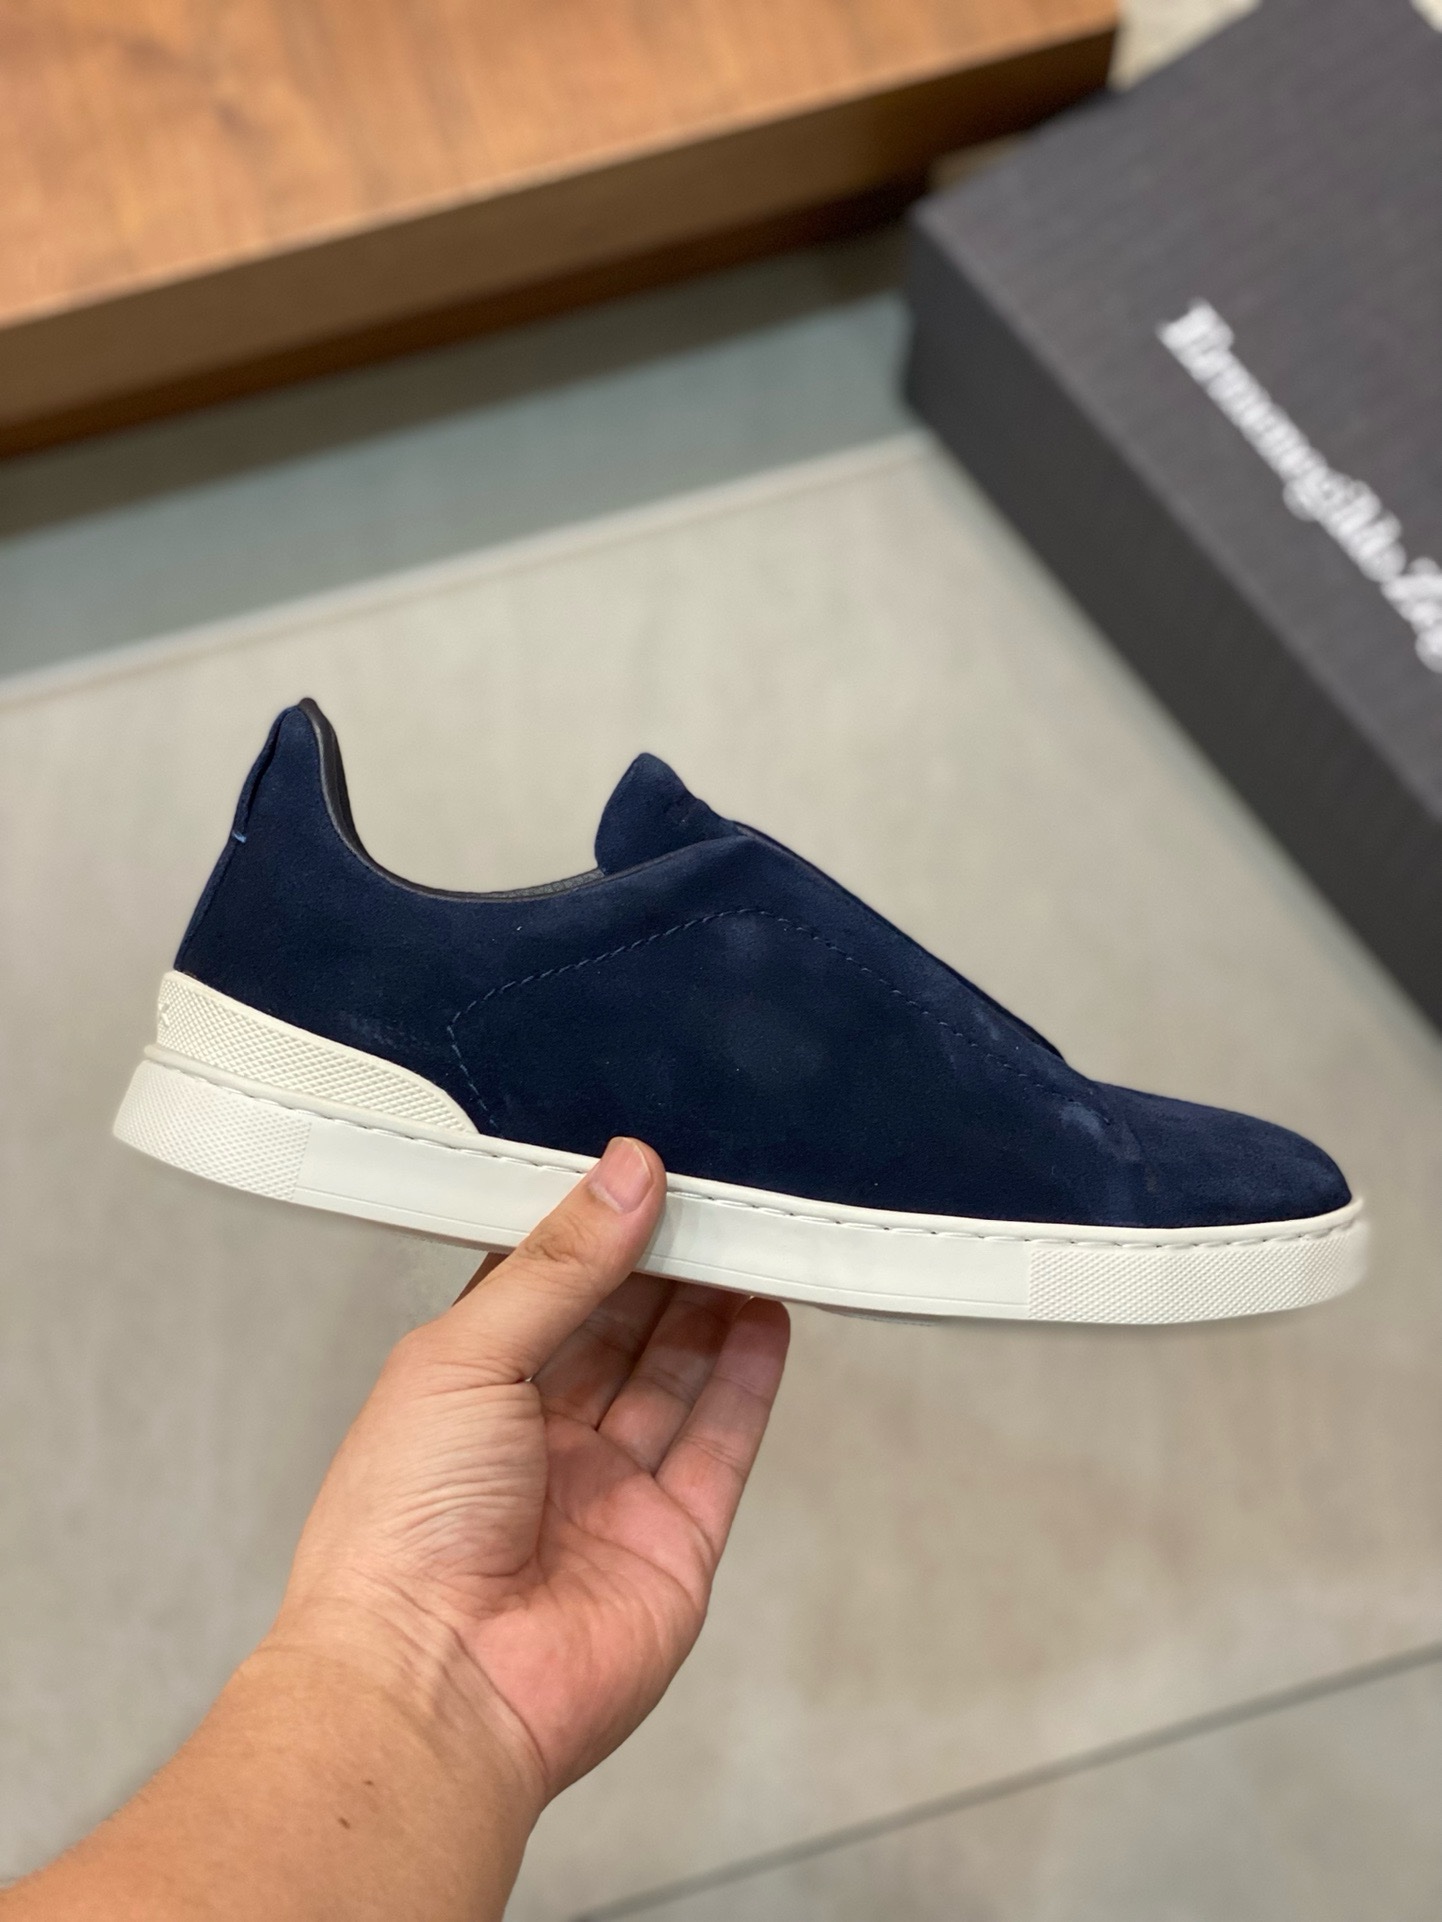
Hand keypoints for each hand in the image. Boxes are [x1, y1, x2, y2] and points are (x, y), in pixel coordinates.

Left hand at [275, 1137, 790, 1805]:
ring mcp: (607, 1491)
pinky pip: (720, 1444)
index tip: (640, 1170)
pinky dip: (749, 1379)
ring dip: (713, 1306)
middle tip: (710, 1193)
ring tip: (750, 1236)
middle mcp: (537, 1438)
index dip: (592, 1229)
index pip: (544, 1286)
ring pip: (676, 1376)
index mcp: (466, 1389)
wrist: (433, 1687)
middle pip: (620, 1327)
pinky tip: (766, 1316)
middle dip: (663, 1260)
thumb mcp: (465, 1354)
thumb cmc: (399, 1535)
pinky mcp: (670, 1541)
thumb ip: (559, 1265)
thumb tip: (623, 1176)